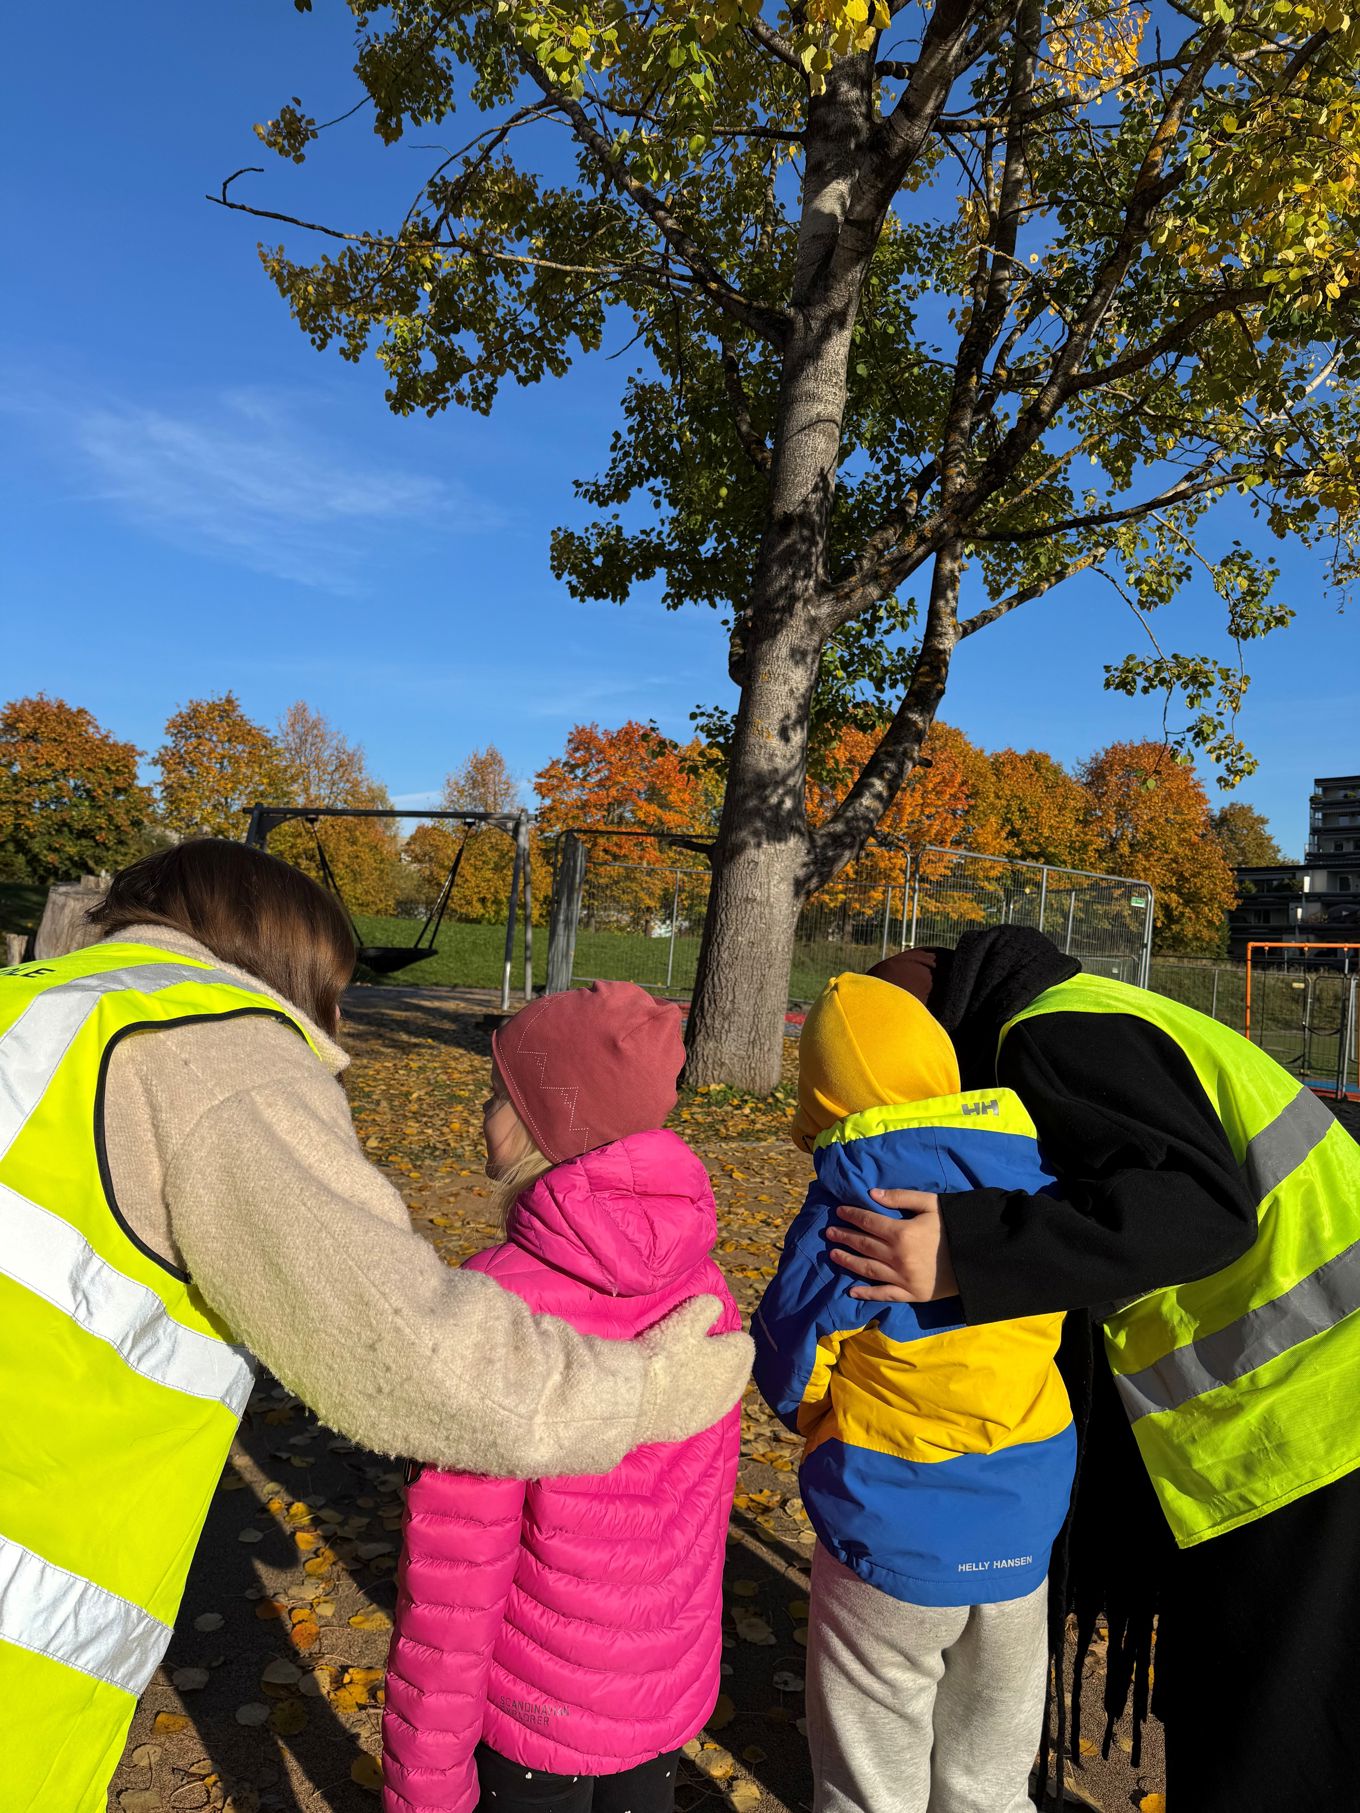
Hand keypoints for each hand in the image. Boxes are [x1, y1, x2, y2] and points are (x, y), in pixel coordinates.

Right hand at [637, 1296, 753, 1444]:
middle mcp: (732, 1388)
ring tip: (688, 1375)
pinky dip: (696, 1404)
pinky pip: (703, 1412)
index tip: (709, 1334)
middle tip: (698, 1353)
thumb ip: (708, 1306)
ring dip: (712, 1384)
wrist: (637, 1398)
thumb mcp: (688, 1316)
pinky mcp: (695, 1428)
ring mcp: (714, 1412)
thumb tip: (715, 1306)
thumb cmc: (665, 1352)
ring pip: (722, 1393)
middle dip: (724, 1361)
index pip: (744, 1343)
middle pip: (737, 1371)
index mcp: (736, 1358)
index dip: (726, 1336)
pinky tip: (678, 1397)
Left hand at [825, 1192, 958, 1301]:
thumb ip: (901, 1197)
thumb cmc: (956, 1227)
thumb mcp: (932, 1204)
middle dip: (845, 1236)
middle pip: (863, 1245)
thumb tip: (872, 1194)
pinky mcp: (911, 1294)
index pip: (868, 1222)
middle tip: (829, 1232)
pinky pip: (884, 1294)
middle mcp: (897, 1257)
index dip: (851, 1215)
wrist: (979, 1259)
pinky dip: (866, 1293)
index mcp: (902, 1232)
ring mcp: (903, 1278)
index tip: (839, 1211)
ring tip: (833, 1255)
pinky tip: (851, 1291)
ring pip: (867, 1269)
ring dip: (848, 1261)